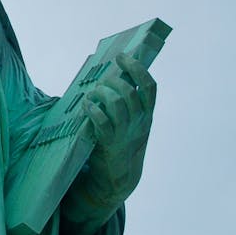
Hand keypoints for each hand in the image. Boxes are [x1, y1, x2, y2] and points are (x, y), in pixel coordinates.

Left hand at [82, 53, 156, 210]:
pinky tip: (86, 105)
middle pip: (130, 92)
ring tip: (93, 93)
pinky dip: (92, 109)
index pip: (150, 87)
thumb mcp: (132, 123)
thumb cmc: (121, 142)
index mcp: (147, 115)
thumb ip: (127, 103)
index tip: (122, 57)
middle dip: (112, 82)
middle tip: (101, 83)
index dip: (137, 68)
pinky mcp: (109, 143)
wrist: (118, 176)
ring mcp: (125, 133)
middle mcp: (139, 123)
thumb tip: (112, 76)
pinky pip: (101, 122)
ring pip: (117, 104)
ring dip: (101, 93)